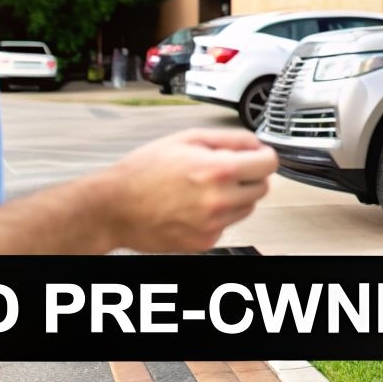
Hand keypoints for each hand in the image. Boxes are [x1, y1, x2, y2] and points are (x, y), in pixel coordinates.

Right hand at [100, 128, 277, 252]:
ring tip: (203, 187)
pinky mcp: (205, 242)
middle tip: (224, 169)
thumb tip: (254, 143)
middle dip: (249, 176)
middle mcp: (220, 201)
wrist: (113, 207)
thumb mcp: (186, 139)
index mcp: (219, 171)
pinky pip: (226, 225)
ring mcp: (213, 225)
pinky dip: (217, 215)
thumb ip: (228, 139)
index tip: (256, 155)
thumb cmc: (142, 171)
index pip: (269, 164)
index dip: (263, 156)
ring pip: (247, 208)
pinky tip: (192, 205)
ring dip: (235, 196)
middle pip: (262, 187)